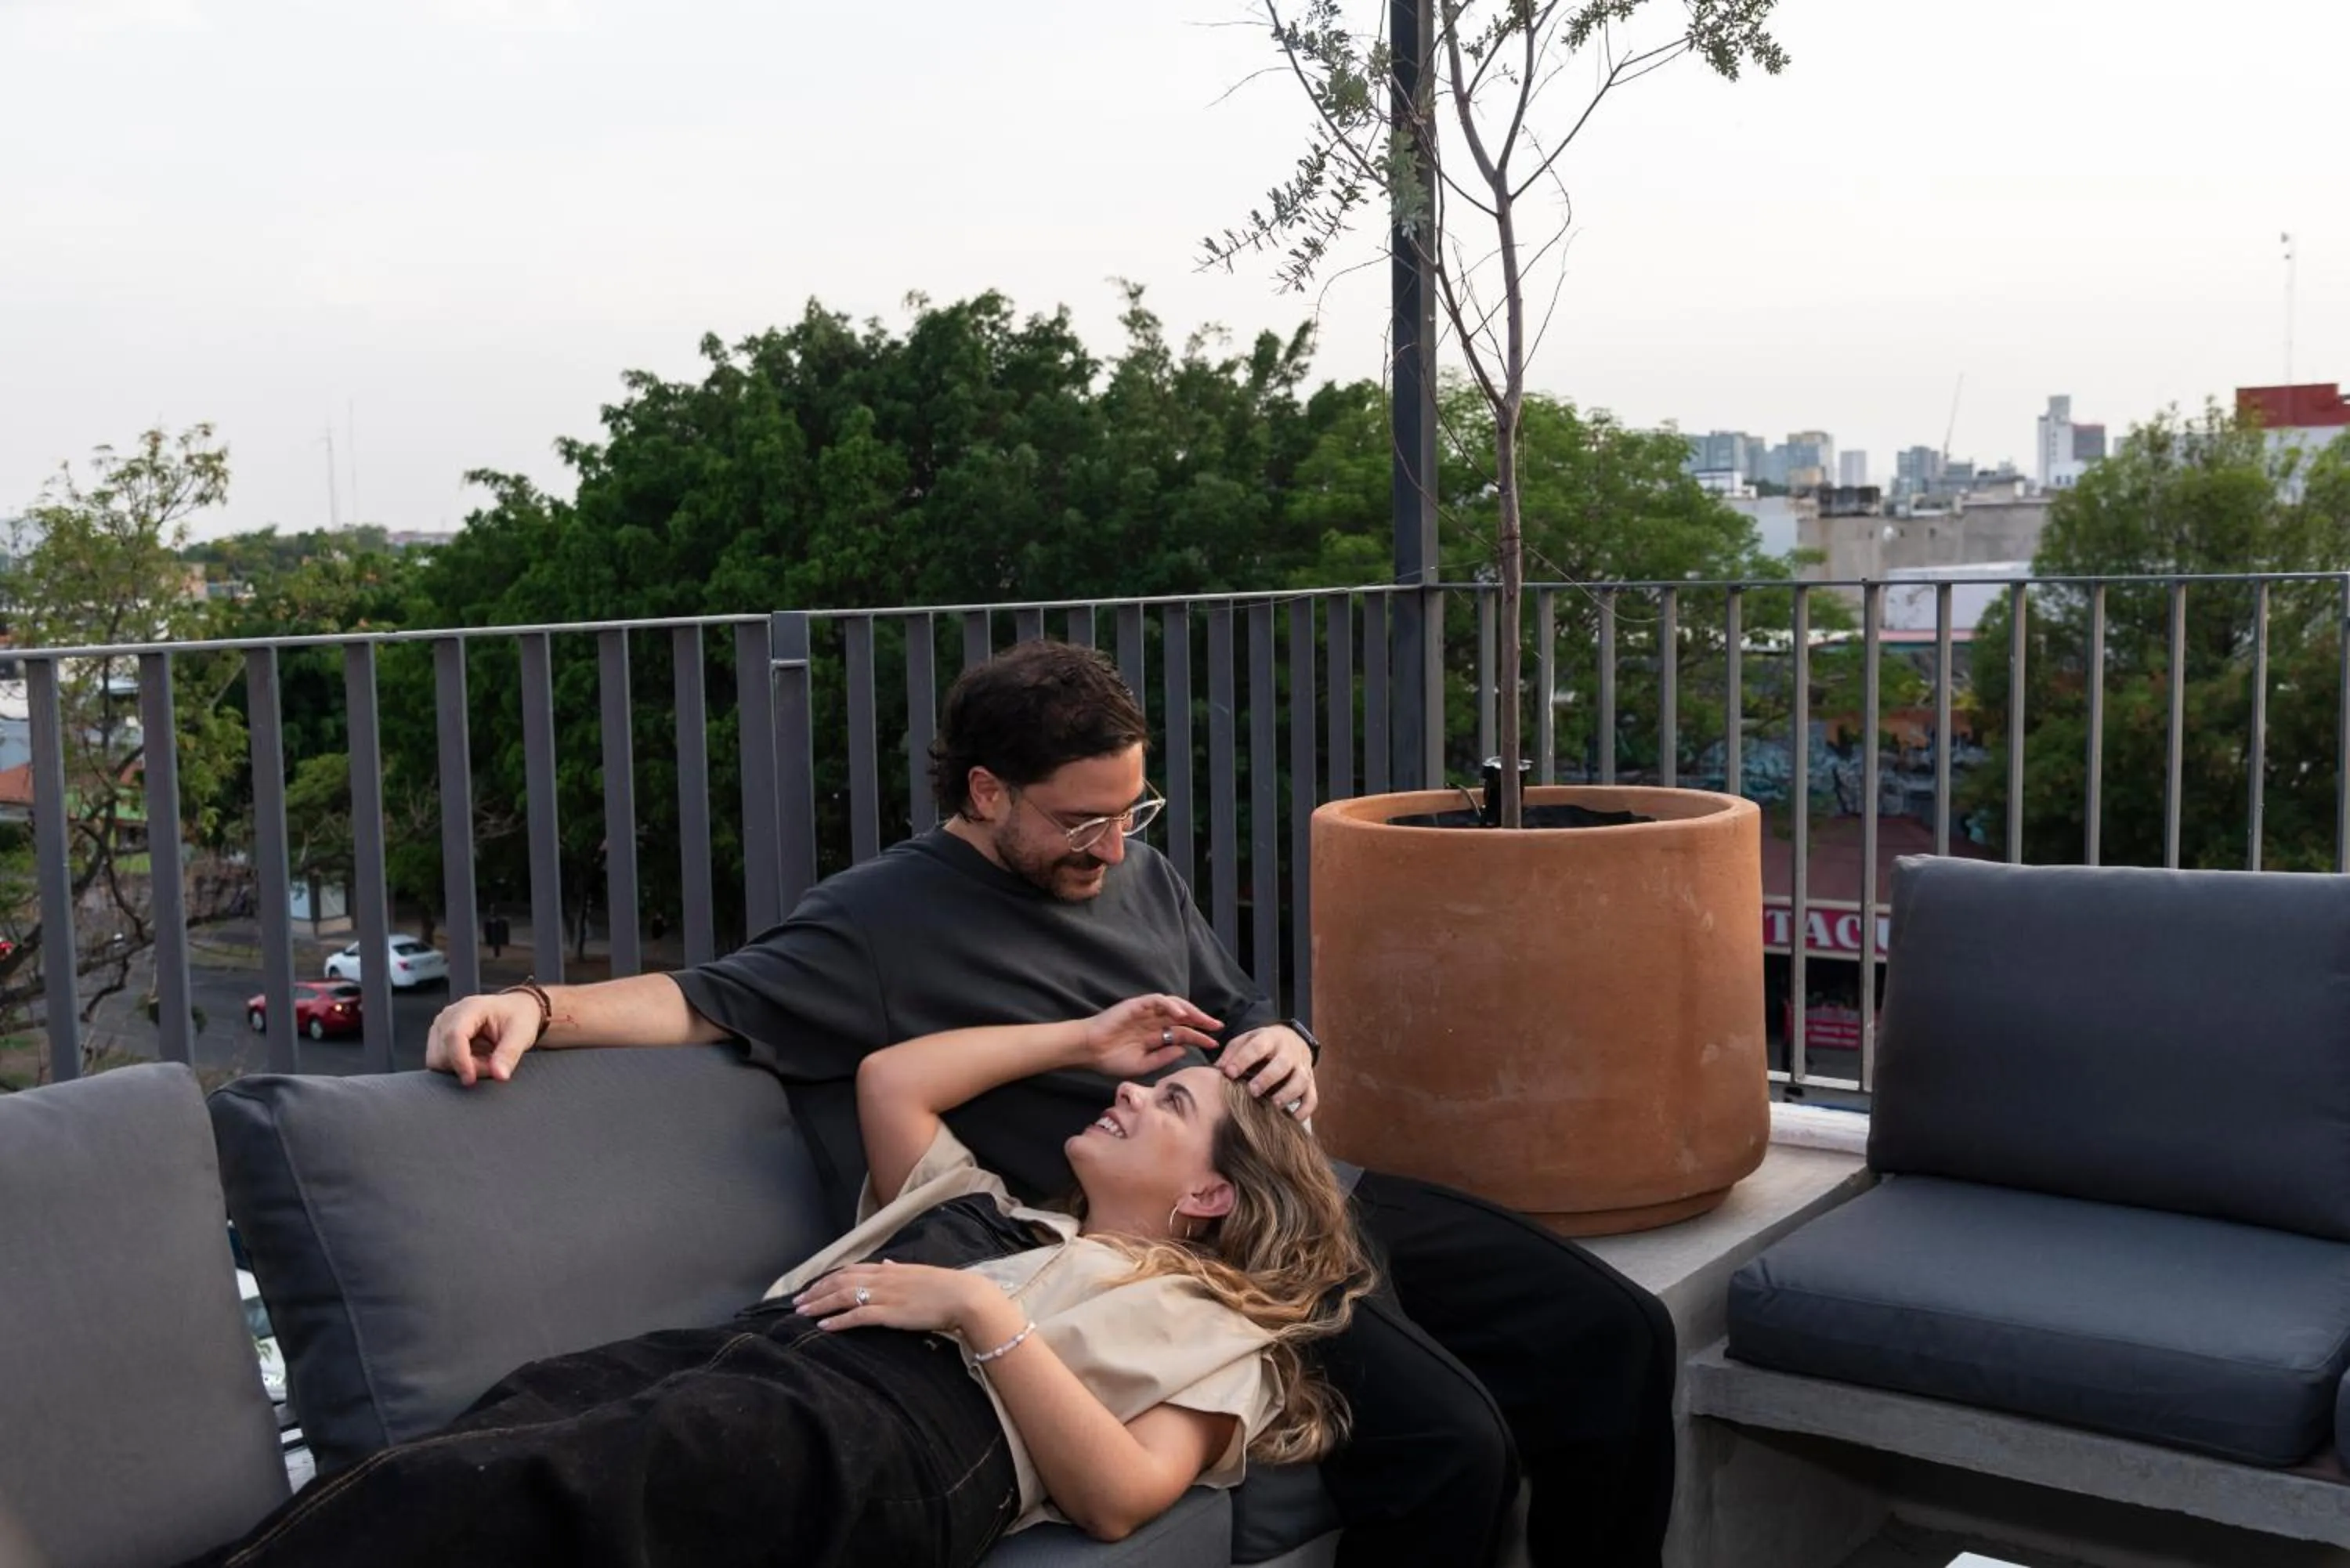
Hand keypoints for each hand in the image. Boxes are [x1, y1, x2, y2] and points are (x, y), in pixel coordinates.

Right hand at [424, 991, 540, 1085]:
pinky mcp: (439, 1038)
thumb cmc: (518, 1016)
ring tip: (485, 1059)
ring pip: (439, 1060)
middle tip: (492, 1064)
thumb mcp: (522, 1033)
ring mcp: (441, 1026)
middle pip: (443, 1052)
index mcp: (470, 1008)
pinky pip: (441, 1061)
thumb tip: (499, 1075)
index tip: (471, 1079)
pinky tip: (475, 1059)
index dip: (460, 1061)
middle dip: (466, 1066)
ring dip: (462, 1067)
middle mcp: (450, 1015)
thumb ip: (509, 1054)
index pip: (454, 1036)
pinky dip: (458, 1066)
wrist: (516, 1009)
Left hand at [793, 1261, 1002, 1337]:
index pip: (851, 1270)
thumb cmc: (946, 1287)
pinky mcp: (889, 1312)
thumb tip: (888, 1263)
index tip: (813, 1287)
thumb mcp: (919, 1273)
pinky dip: (838, 1320)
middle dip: (816, 1291)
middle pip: (840, 1281)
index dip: (829, 1278)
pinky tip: (823, 1325)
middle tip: (797, 1302)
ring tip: (802, 1313)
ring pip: (843, 1296)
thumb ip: (899, 1269)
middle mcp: (883, 1278)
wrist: (964, 1296)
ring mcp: (885, 1295)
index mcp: (890, 1269)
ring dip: (820, 1304)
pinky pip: (857, 1315)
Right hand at [1079, 994, 1221, 1078]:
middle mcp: (1153, 1022)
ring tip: (1204, 1020)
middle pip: (1183, 1018)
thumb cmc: (1111, 1059)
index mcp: (1155, 1036)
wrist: (1089, 1051)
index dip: (1198, 1038)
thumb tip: (1184, 1048)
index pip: (1182, 1034)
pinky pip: (1157, 1000)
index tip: (1214, 1045)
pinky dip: (1170, 1005)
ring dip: (1190, 1011)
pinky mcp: (1136, 1004)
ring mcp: (1146, 1012)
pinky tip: (1181, 1014)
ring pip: (1173, 1005)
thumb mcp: (1143, 1065)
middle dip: (1201, 1022)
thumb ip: (1163, 1057)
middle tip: (1217, 1028)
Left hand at [1219, 1025, 1316, 1118]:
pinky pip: (1312, 1098)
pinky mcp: (1310, 1084)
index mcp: (1270, 1039)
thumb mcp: (1247, 1040)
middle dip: (1268, 1078)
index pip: (1257, 1047)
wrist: (1293, 1040)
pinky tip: (1292, 1119)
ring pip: (1301, 1080)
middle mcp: (1289, 1053)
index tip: (1229, 1073)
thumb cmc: (1264, 1045)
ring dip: (1288, 1094)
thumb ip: (1232, 1052)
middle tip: (1253, 1091)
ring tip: (1274, 1105)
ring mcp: (1302, 1068)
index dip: (1243, 1059)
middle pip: (1282, 1064)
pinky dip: (1304, 1110)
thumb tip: (1218, 1069)